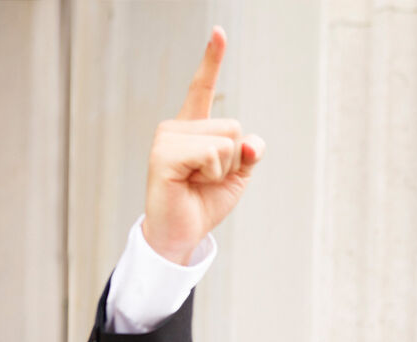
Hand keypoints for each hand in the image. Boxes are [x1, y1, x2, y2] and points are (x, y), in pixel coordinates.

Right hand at [143, 26, 264, 263]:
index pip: (203, 88)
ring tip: (198, 182)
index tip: (219, 33)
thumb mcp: (238, 174)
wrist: (183, 233)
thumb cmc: (205, 202)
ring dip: (223, 169)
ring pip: (226, 140)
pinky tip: (191, 183)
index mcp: (193, 127)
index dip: (212, 60)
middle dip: (234, 159)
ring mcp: (167, 138)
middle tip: (208, 178)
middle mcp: (177, 127)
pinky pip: (212, 153)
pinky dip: (213, 173)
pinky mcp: (164, 154)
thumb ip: (250, 152)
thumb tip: (252, 143)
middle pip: (234, 126)